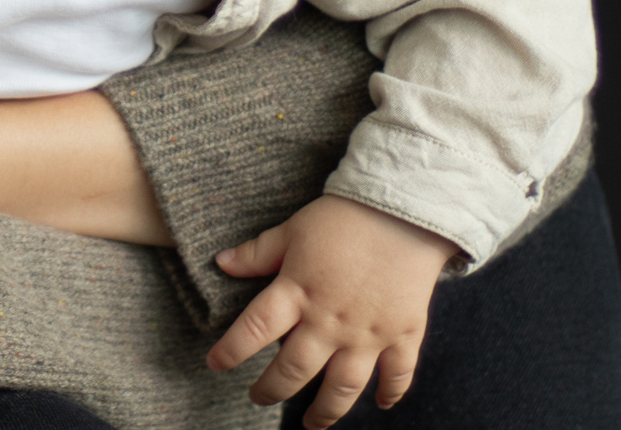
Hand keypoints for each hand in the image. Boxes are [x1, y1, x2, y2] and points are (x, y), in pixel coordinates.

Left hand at [208, 194, 456, 427]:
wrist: (405, 210)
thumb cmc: (343, 216)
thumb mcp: (293, 229)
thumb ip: (258, 253)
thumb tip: (221, 262)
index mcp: (298, 292)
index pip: (254, 331)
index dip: (231, 351)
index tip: (215, 365)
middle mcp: (330, 321)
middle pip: (294, 370)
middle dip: (271, 390)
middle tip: (258, 398)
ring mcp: (368, 333)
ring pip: (343, 387)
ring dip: (326, 411)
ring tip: (312, 425)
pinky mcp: (403, 333)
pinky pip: (398, 374)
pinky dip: (392, 393)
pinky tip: (383, 405)